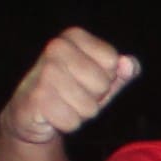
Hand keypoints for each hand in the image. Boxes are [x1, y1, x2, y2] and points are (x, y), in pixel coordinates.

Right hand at [0, 27, 140, 151]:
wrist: (29, 111)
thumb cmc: (71, 92)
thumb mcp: (101, 80)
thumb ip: (122, 71)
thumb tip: (130, 65)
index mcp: (73, 36)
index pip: (113, 62)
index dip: (105, 78)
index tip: (85, 79)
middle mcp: (56, 47)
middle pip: (103, 84)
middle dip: (94, 98)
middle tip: (72, 94)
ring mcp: (44, 72)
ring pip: (89, 107)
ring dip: (80, 113)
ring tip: (63, 104)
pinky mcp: (37, 97)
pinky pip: (73, 121)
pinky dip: (67, 124)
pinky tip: (52, 114)